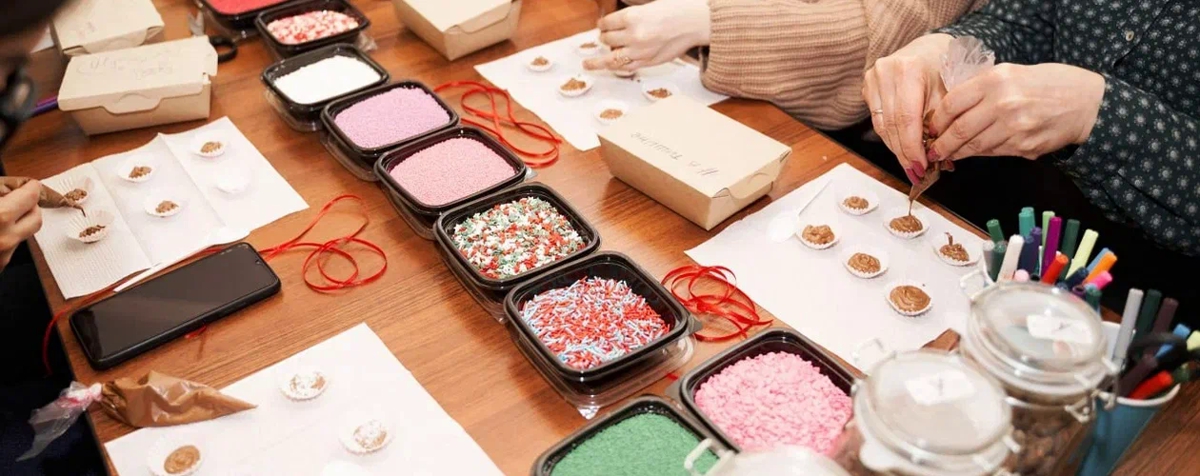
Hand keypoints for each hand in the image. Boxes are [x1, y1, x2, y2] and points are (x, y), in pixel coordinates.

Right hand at [0, 180, 42, 270]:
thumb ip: (1, 189)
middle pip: (37, 216)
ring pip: (25, 233)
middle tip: (14, 200)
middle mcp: (5, 238)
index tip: (25, 185)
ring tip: (0, 217)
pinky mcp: (0, 266)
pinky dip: (6, 237)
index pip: (32, 194)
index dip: (28, 187)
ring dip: (17, 223)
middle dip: (28, 206)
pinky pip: (12, 246)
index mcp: (0, 216)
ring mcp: (3, 255)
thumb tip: (16, 185)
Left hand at [583, 0, 710, 72]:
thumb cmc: (675, 10)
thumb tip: (614, 25)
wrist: (694, 22)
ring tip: (588, 64)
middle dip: (604, 37)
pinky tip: (606, 68)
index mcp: (632, 16)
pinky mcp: (647, 61)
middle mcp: (633, 34)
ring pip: (611, 57)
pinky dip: (614, 67)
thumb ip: (631, 17)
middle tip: (604, 37)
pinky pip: (625, 67)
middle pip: (607, 39)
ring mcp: (640, 51)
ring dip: (600, 59)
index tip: (601, 25)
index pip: (606, 23)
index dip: (602, 24)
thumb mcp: (648, 6)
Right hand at [863, 34, 952, 183]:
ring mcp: (873, 78)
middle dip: (904, 153)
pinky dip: (891, 137)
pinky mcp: (867, 86)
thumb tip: (940, 158)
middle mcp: (886, 73)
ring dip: (896, 149)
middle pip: (891, 124)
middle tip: (916, 173)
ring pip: (881, 125)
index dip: (912, 147)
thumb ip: (942, 123)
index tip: (922, 167)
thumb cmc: (944, 68)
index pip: (906, 119)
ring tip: (910, 166)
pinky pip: (878, 119)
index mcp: (908, 70)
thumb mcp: (950, 92)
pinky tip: (901, 149)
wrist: (929, 47)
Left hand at [926, 63, 1105, 160]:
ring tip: (947, 154)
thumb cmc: (1046, 84)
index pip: (951, 104)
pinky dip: (980, 153)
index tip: (929, 128)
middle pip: (959, 130)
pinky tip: (973, 152)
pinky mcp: (1024, 145)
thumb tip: (948, 111)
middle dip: (941, 144)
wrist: (1086, 102)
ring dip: (957, 153)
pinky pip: (993, 152)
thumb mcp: (1011, 73)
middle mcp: (1003, 103)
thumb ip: (980, 89)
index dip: (936, 120)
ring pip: (974, 146)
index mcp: (995, 80)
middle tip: (932, 150)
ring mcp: (1014, 127)